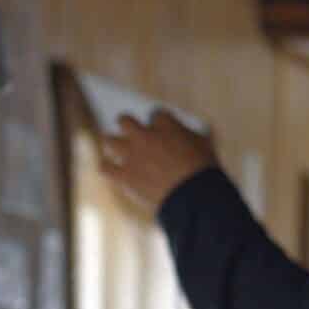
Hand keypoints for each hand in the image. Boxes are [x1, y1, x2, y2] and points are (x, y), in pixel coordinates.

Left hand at [98, 112, 217, 214]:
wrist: (193, 195)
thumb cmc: (203, 170)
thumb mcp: (204, 145)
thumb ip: (190, 136)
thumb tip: (187, 135)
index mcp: (166, 125)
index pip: (156, 113)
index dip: (160, 122)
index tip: (164, 128)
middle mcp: (144, 135)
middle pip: (124, 120)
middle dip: (128, 124)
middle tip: (133, 132)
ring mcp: (131, 155)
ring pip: (109, 140)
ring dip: (114, 144)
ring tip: (119, 149)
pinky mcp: (124, 175)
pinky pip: (104, 167)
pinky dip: (108, 167)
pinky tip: (113, 169)